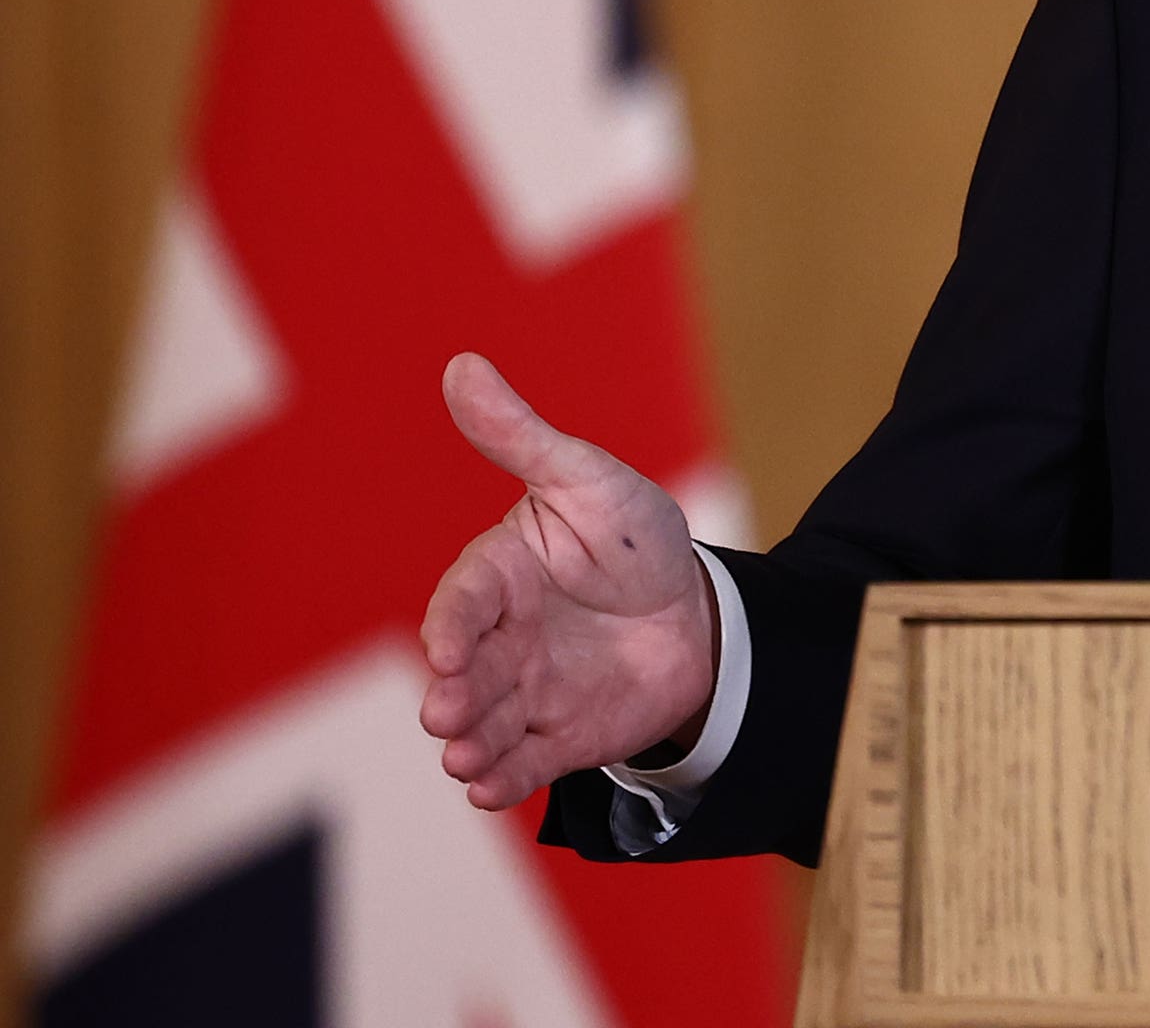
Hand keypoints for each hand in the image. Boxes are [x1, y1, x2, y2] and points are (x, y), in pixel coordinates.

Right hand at [418, 353, 717, 810]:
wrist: (699, 612)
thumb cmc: (633, 537)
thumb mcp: (586, 479)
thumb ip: (521, 436)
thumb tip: (461, 365)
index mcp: (498, 575)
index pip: (463, 601)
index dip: (452, 625)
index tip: (448, 648)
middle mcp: (499, 639)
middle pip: (465, 671)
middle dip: (451, 695)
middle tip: (446, 715)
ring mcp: (523, 691)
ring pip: (483, 721)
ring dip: (468, 742)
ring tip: (465, 759)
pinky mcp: (554, 735)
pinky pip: (520, 760)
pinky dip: (501, 777)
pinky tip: (489, 788)